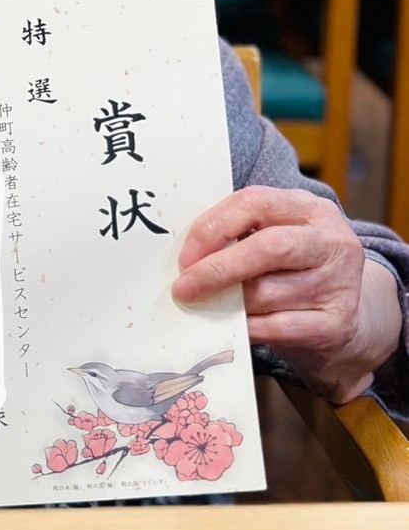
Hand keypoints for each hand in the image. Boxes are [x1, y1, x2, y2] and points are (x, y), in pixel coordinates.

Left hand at [172, 186, 401, 402]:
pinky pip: (277, 327)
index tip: (186, 254)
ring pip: (268, 292)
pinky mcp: (338, 324)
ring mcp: (339, 284)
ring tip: (206, 305)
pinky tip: (232, 327)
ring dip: (228, 302)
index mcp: (311, 209)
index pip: (256, 202)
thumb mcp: (275, 238)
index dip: (214, 226)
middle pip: (269, 247)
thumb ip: (239, 236)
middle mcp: (332, 242)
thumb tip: (188, 255)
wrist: (345, 319)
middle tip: (185, 286)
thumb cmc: (293, 271)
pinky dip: (247, 327)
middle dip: (219, 267)